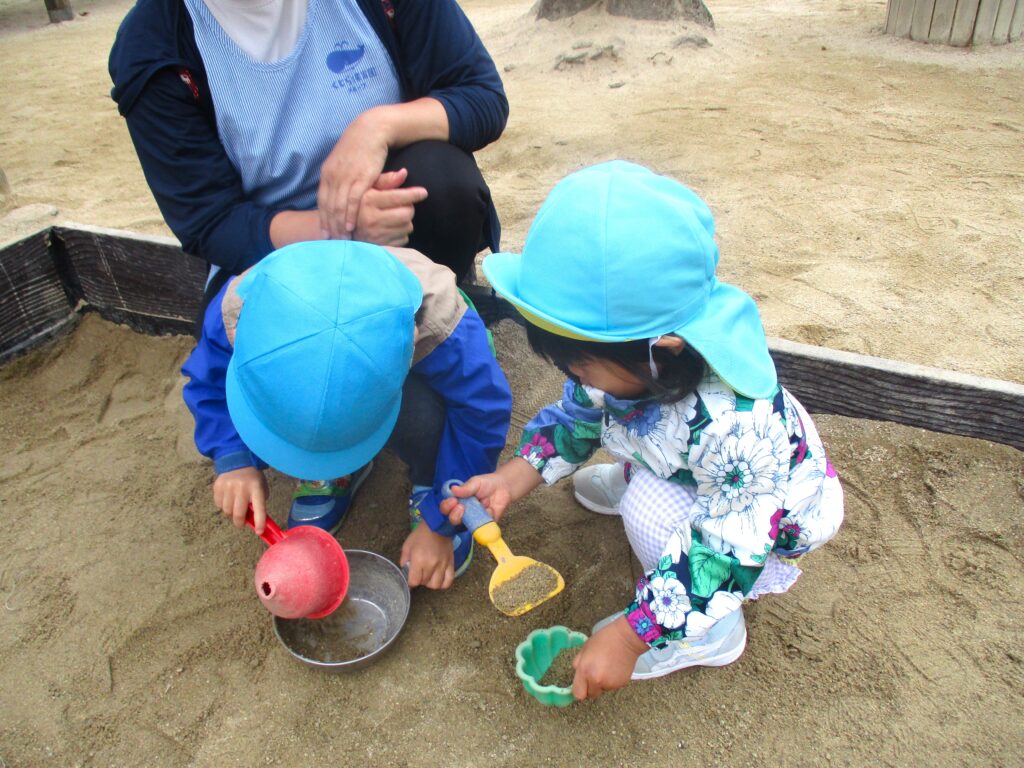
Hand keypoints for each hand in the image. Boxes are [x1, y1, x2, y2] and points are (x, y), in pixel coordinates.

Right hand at [213, 466, 268, 532]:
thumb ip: (258, 504)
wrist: (238, 461)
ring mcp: (228, 486)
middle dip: (239, 522)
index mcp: (256, 488)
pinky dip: (223, 505)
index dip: (259, 522)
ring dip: (231, 512)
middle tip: (241, 522)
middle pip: (238, 514)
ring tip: (235, 504)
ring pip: (226, 511)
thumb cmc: (253, 479)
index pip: (259, 508)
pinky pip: (218, 504)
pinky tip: (228, 497)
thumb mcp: (261, 488)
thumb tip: (253, 522)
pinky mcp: (217, 486)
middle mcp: (241, 487)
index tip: (259, 532)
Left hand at [318, 114, 389, 238]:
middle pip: (328, 207)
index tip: (324, 234)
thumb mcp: (343, 163)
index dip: (322, 219)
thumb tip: (337, 193)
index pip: (321, 201)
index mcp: (327, 173)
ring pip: (339, 207)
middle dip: (329, 227)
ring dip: (339, 226)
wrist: (372, 130)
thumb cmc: (360, 147)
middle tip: (331, 244)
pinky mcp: (361, 178)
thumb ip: (338, 178)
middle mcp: (333, 176)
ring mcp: (346, 178)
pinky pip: (353, 201)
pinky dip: (350, 216)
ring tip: (341, 240)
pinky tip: (351, 227)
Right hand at [352, 168, 427, 245]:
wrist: (342, 228)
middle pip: (406, 213)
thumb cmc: (357, 203)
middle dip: (408, 208)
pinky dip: (401, 233)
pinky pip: (403, 240)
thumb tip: (404, 173)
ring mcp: (377, 235)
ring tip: (394, 217)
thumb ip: (386, 181)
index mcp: (368, 201)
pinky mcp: (381, 246)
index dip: (414, 194)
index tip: (423, 192)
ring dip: (406, 221)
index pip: (398, 197)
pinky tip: (391, 228)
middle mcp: (372, 219)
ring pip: (407, 227)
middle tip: (403, 205)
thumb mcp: (367, 188)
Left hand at [400, 524, 456, 589]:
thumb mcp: (407, 545)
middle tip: (420, 572)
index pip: (414, 581)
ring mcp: (442, 565)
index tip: (411, 576)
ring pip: (436, 585)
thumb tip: (405, 570)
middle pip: (424, 583)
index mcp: (418, 559)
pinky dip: (443, 583)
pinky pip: (448, 581)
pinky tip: (439, 578)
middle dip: (420, 580)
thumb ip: (404, 560)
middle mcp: (431, 564)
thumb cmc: (420, 534)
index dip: (411, 581)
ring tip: (429, 576)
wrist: (438, 525)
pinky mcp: (451, 564)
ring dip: (430, 583)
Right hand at [440, 472, 513, 524]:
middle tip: (461, 507)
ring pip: (466, 526)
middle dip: (455, 515)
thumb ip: (465, 488)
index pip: (446, 508)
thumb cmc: (486, 484)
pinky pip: (483, 525)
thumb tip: (453, 489)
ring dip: (471, 517)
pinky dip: (486, 516)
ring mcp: (474, 519)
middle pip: (453, 520)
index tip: (453, 500)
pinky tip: (490, 508)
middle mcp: (464, 512)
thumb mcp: (475, 482)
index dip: (447, 507)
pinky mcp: (486, 524)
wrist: (503, 487)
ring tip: (479, 505)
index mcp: (458, 502)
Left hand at [571, 616, 647, 700]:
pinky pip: (612, 686)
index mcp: (585, 671)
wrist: (626, 639)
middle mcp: (597, 681)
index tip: (582, 684)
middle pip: (591, 694)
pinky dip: (612, 680)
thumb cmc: (603, 640)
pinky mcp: (621, 684)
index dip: (579, 689)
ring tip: (607, 667)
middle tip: (595, 673)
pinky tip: (614, 668)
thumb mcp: (585, 649)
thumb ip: (578, 665)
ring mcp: (610, 684)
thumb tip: (578, 676)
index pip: (578, 694)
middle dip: (591, 686)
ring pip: (602, 690)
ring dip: (602, 683)